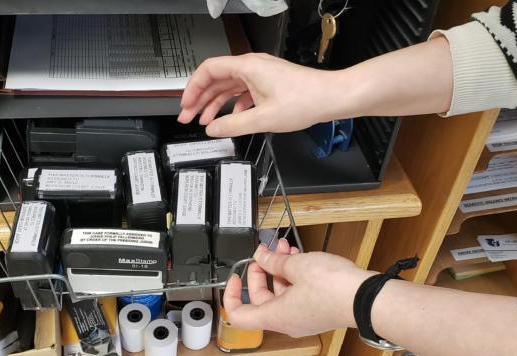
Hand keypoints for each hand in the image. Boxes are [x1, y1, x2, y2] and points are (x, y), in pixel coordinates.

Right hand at [177, 53, 337, 136]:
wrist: (331, 97)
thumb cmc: (305, 100)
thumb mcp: (263, 119)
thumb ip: (233, 125)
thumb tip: (214, 129)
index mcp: (248, 67)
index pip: (208, 71)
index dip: (192, 88)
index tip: (185, 105)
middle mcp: (253, 66)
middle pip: (216, 79)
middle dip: (200, 99)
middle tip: (188, 116)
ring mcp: (261, 74)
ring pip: (229, 87)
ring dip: (216, 103)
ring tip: (206, 121)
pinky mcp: (269, 83)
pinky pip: (244, 92)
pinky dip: (234, 105)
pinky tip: (232, 118)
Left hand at [223, 240, 374, 336]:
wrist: (366, 298)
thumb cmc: (333, 288)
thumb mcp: (296, 266)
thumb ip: (273, 261)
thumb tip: (261, 257)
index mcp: (275, 316)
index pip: (238, 315)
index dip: (231, 295)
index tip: (234, 277)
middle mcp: (288, 321)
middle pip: (261, 298)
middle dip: (261, 272)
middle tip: (265, 253)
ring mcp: (304, 317)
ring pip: (282, 293)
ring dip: (280, 269)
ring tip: (284, 248)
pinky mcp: (318, 310)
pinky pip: (298, 294)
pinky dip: (295, 276)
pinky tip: (299, 257)